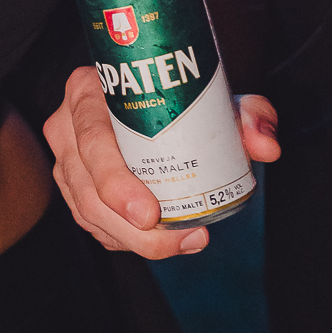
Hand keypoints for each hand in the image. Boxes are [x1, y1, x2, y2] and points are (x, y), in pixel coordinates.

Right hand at [43, 66, 279, 256]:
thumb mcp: (216, 97)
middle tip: (178, 239)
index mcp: (88, 90)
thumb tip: (266, 146)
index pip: (92, 139)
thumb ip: (249, 114)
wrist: (158, 102)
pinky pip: (90, 222)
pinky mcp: (72, 185)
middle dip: (128, 228)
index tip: (150, 214)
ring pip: (86, 212)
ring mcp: (65, 159)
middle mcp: (67, 125)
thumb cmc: (182, 97)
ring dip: (130, 239)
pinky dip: (122, 238)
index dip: (115, 182)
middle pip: (86, 188)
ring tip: (182, 242)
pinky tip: (159, 242)